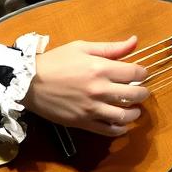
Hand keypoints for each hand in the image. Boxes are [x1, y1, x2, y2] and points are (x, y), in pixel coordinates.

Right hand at [22, 35, 148, 136]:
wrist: (28, 83)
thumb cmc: (55, 62)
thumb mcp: (82, 47)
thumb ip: (111, 47)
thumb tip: (135, 41)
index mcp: (100, 68)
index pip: (135, 73)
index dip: (143, 73)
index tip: (141, 74)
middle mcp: (99, 89)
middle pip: (135, 95)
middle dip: (143, 93)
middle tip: (141, 91)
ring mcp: (92, 109)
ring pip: (125, 116)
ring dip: (135, 113)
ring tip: (133, 109)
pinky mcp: (84, 122)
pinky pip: (109, 131)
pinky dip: (120, 129)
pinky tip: (122, 124)